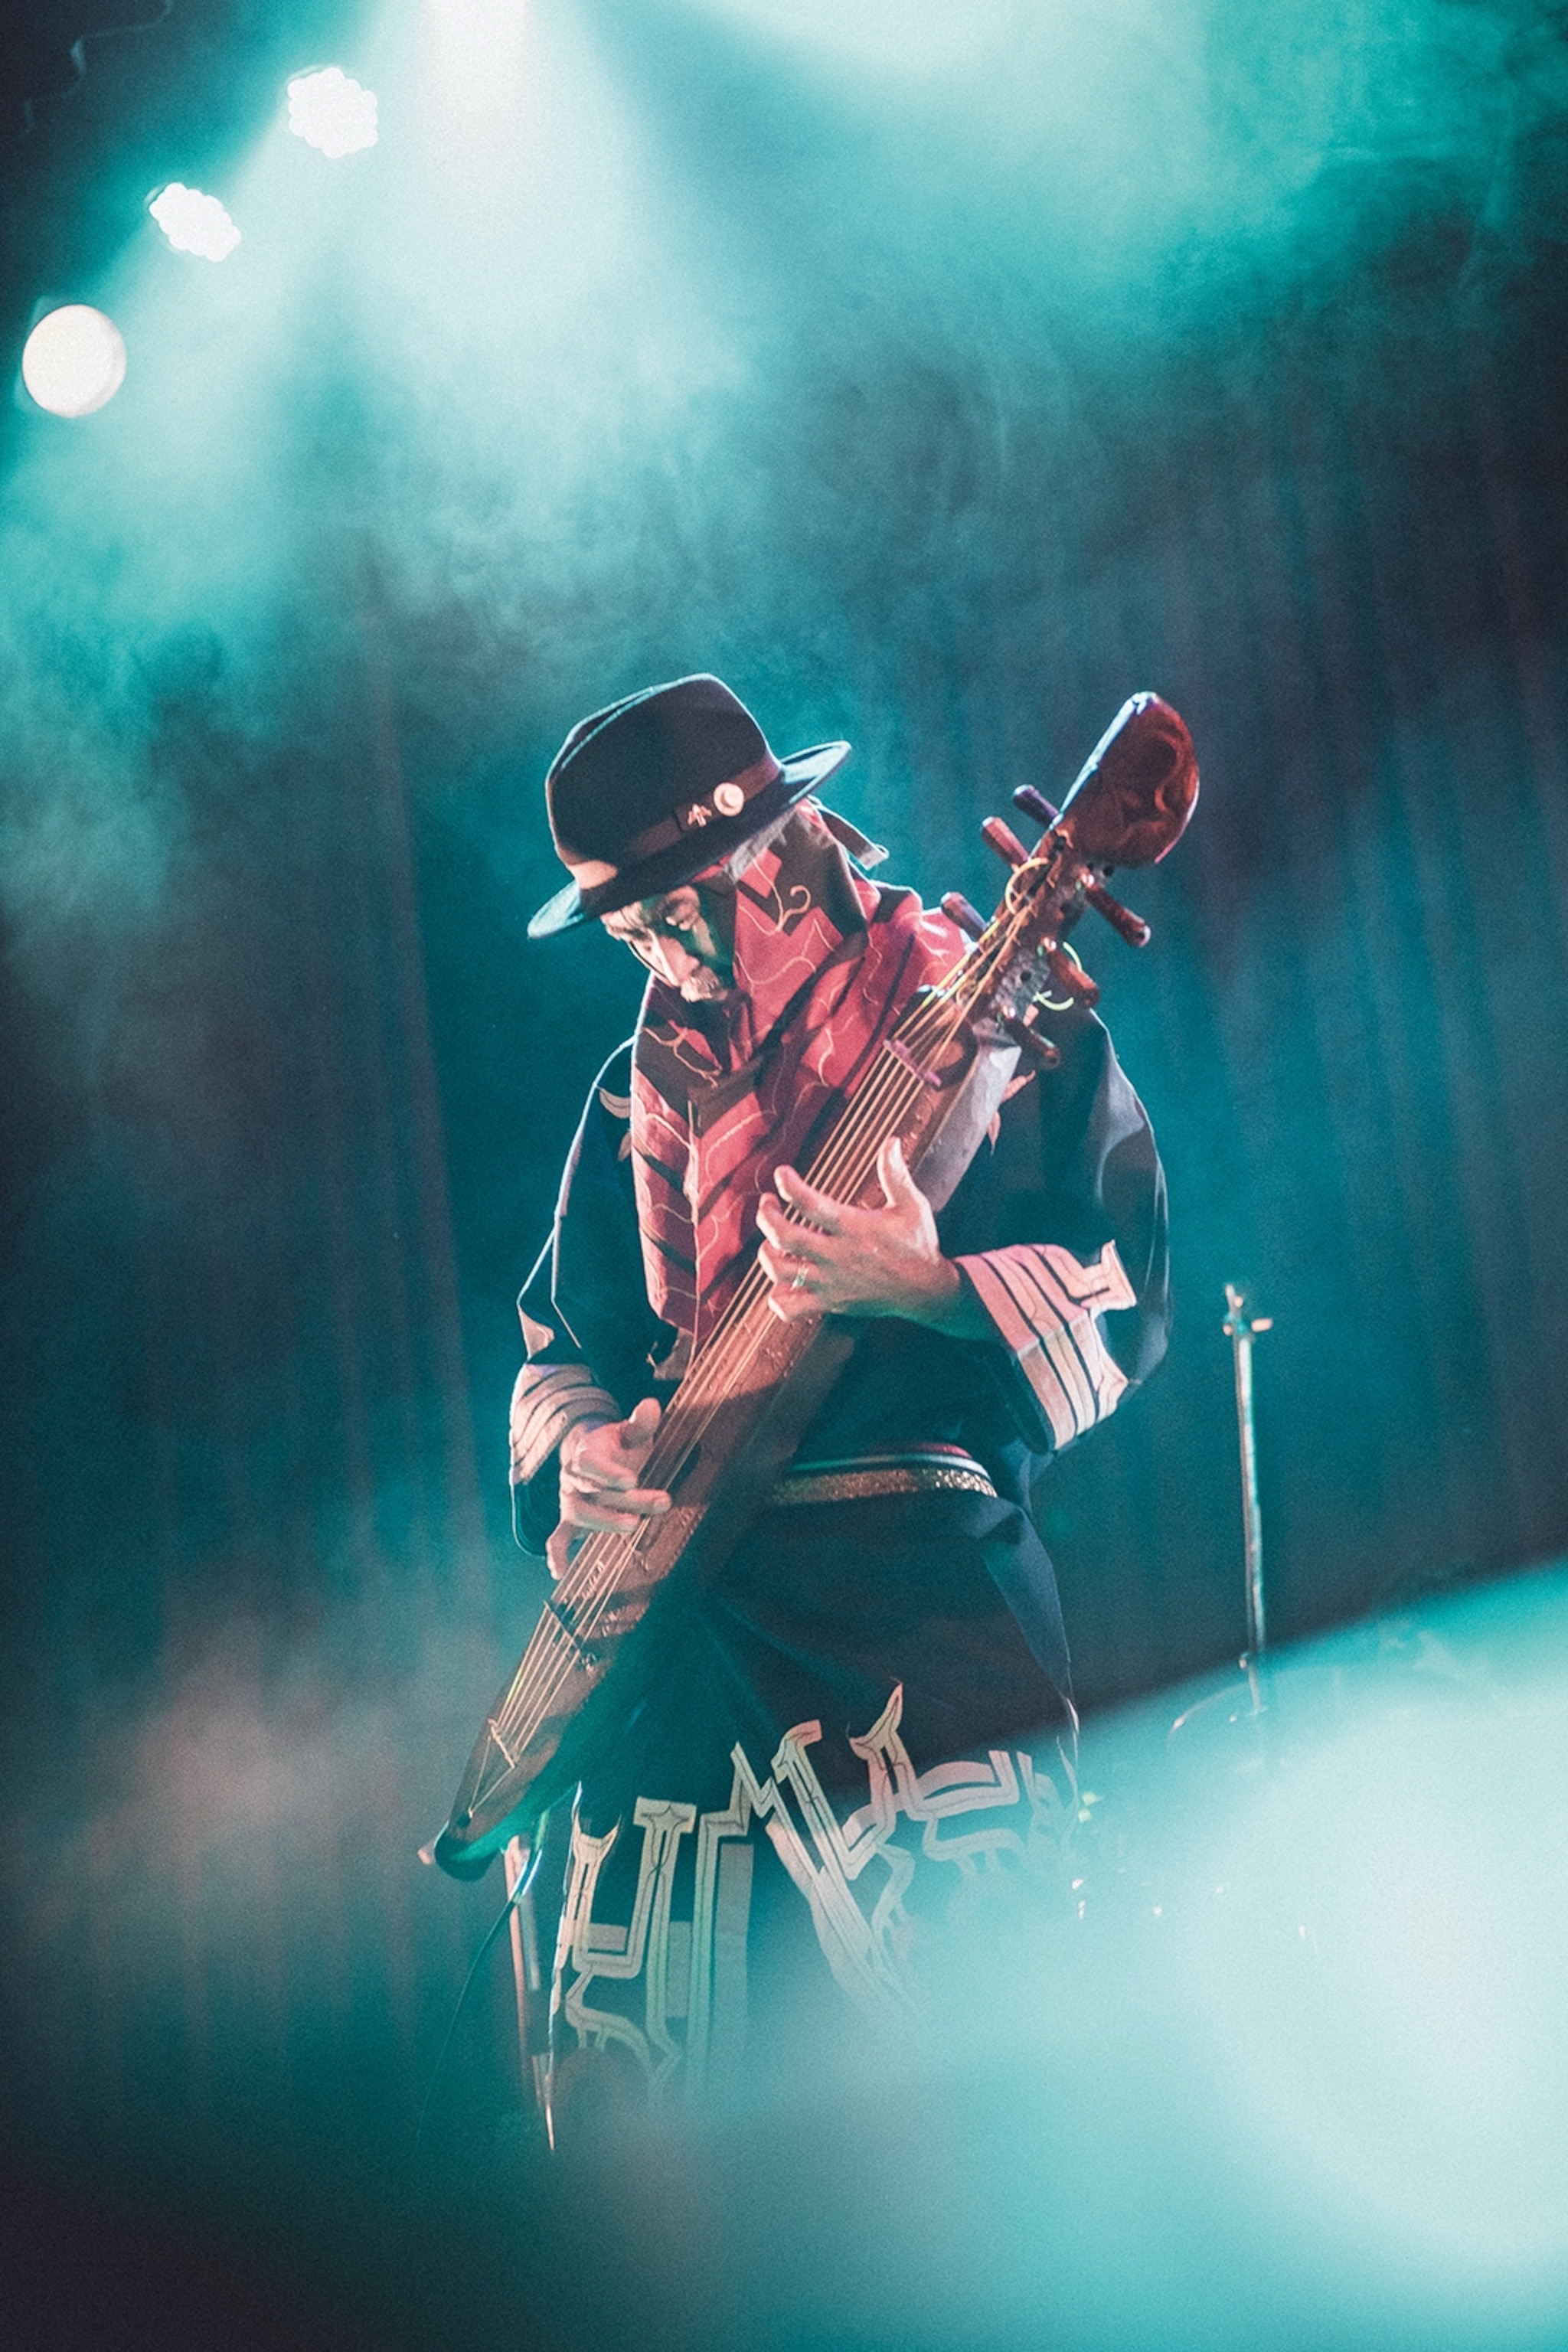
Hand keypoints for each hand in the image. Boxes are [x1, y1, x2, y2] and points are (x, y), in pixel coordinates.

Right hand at [547, 1398, 667, 1579]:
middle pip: (594, 1491)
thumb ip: (640, 1423)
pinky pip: (558, 1537)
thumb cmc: (618, 1446)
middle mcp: (573, 1477)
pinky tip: (560, 1572)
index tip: (631, 1479)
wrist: (594, 1455)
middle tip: (661, 1502)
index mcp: (586, 1453)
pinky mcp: (570, 1519)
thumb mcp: (631, 1433)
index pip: (591, 1464)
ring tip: (634, 1525)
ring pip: (580, 1514)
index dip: (609, 1472)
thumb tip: (651, 1405)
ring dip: (606, 1522)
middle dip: (628, 1499)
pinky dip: (557, 1554)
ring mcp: (570, 1500)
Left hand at [756, 1137, 984, 1334]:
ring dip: (767, 1252)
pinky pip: (791, 1308)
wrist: (926, 1291)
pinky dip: (778, 1297)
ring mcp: (831, 1283)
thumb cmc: (918, 1244)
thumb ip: (895, 1174)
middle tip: (767, 1203)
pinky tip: (783, 1281)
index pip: (811, 1204)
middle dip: (767, 1216)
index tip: (781, 1174)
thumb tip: (891, 1141)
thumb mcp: (911, 1205)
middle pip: (785, 1237)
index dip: (789, 1186)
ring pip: (781, 1271)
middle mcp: (837, 1256)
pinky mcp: (831, 1303)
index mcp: (854, 1228)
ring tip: (771, 1240)